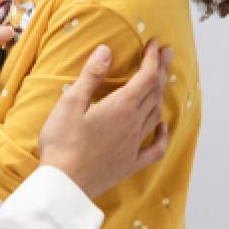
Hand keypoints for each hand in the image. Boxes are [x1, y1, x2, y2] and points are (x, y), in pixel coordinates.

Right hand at [38, 41, 173, 197]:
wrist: (64, 184)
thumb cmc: (63, 143)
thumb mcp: (70, 102)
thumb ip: (91, 75)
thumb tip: (106, 50)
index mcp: (121, 107)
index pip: (145, 77)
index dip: (152, 58)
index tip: (154, 44)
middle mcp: (133, 124)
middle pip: (154, 92)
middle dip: (160, 70)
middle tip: (166, 53)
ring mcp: (134, 145)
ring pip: (155, 114)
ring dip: (160, 94)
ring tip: (160, 81)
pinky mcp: (130, 164)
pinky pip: (155, 148)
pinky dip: (162, 135)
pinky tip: (162, 127)